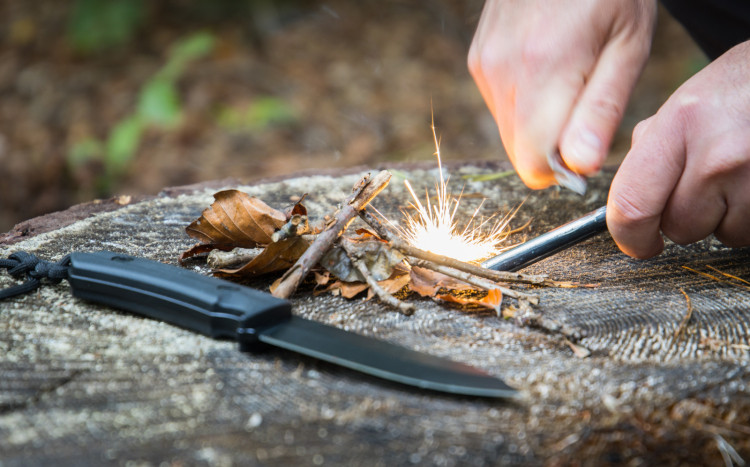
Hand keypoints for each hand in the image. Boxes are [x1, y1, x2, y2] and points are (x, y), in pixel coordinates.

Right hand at [468, 0, 655, 187]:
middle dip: (553, 144)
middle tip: (584, 100)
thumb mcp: (628, 47)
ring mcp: (485, 64)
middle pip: (520, 151)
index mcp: (544, 68)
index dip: (565, 166)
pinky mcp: (477, 59)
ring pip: (509, 132)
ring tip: (567, 75)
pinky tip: (546, 64)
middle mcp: (502, 70)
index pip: (534, 164)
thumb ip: (601, 111)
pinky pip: (500, 107)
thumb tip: (578, 167)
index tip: (589, 139)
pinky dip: (525, 102)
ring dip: (539, 122)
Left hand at [608, 41, 749, 257]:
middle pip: (679, 227)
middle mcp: (718, 156)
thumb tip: (626, 198)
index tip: (637, 244)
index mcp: (681, 125)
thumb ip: (651, 147)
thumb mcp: (688, 101)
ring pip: (722, 234)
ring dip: (726, 217)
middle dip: (684, 217)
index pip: (632, 205)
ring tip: (740, 175)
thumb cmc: (743, 87)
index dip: (629, 237)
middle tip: (705, 184)